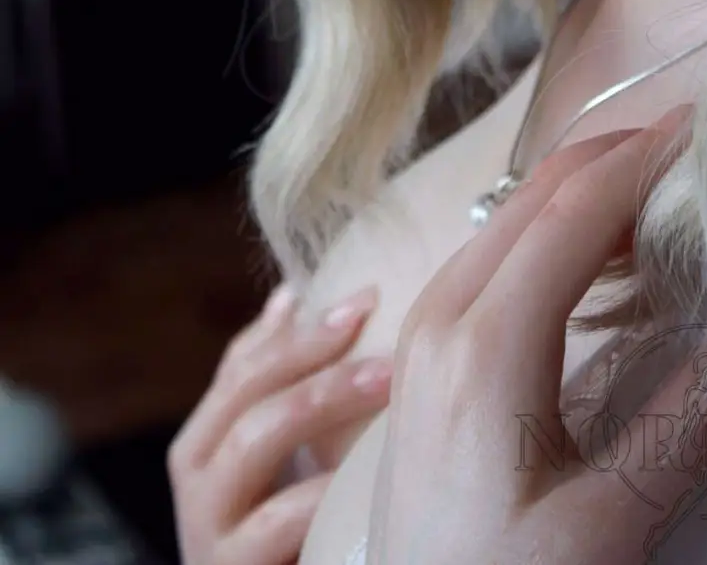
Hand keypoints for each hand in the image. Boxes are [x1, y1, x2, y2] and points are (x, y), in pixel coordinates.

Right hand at [168, 282, 391, 564]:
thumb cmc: (281, 534)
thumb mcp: (278, 455)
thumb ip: (278, 383)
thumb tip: (291, 294)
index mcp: (207, 436)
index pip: (244, 361)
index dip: (302, 324)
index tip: (366, 296)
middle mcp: (198, 472)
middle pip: (247, 387)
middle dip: (313, 348)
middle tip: (374, 321)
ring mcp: (207, 523)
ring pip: (254, 437)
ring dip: (323, 397)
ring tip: (386, 377)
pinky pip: (275, 521)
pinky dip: (319, 490)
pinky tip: (365, 470)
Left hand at [368, 107, 706, 564]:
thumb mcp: (610, 520)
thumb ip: (697, 416)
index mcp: (483, 344)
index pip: (574, 211)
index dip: (641, 158)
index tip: (702, 129)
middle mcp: (441, 313)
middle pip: (534, 193)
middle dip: (615, 156)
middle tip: (692, 149)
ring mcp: (424, 325)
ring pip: (509, 216)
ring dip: (583, 190)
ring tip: (659, 195)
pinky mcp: (427, 345)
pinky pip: (491, 250)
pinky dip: (551, 226)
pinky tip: (597, 254)